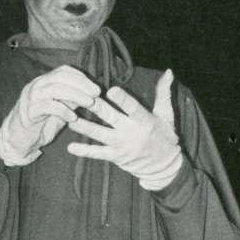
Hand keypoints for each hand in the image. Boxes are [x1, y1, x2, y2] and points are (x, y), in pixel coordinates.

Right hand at [0, 65, 102, 166]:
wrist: (19, 140)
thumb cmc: (41, 123)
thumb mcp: (61, 109)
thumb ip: (72, 100)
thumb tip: (91, 94)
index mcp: (43, 82)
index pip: (63, 71)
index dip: (81, 77)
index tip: (96, 88)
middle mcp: (36, 86)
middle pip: (60, 77)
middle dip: (81, 84)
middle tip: (96, 93)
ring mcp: (31, 98)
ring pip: (54, 89)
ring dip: (75, 95)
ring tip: (89, 103)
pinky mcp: (28, 112)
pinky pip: (47, 106)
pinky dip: (62, 111)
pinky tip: (73, 118)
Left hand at [64, 69, 184, 189]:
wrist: (165, 168)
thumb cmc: (166, 137)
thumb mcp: (167, 115)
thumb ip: (164, 93)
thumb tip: (169, 71)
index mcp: (146, 121)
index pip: (134, 109)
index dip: (123, 100)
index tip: (112, 90)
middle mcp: (132, 133)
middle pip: (111, 118)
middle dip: (96, 108)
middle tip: (82, 98)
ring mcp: (122, 146)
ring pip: (100, 135)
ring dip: (84, 127)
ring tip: (70, 119)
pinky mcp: (116, 156)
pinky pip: (98, 154)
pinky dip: (85, 151)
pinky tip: (71, 147)